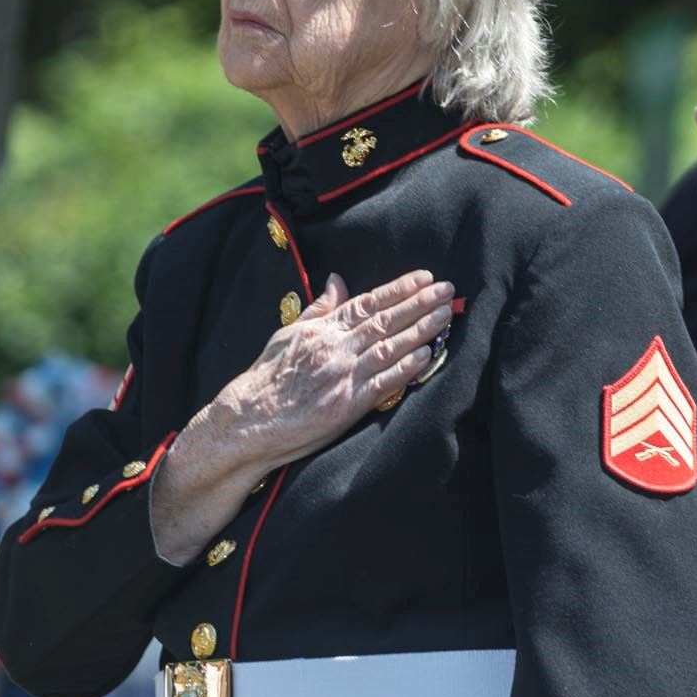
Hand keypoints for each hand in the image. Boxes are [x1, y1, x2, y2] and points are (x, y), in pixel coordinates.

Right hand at [151, 271, 452, 562]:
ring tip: (445, 317)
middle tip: (447, 290)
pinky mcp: (346, 405)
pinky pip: (382, 383)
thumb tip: (338, 281)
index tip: (424, 277)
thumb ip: (319, 309)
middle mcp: (335, 348)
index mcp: (322, 329)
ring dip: (420, 331)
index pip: (367, 303)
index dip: (399, 289)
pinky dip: (405, 368)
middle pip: (384, 321)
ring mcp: (342, 376)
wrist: (249, 419)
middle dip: (419, 304)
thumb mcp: (289, 334)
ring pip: (388, 348)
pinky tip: (426, 356)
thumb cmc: (268, 377)